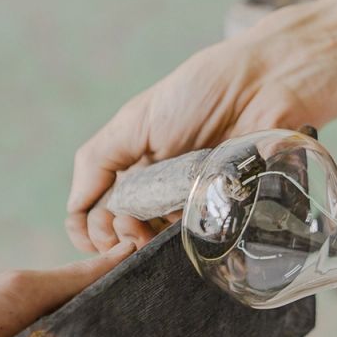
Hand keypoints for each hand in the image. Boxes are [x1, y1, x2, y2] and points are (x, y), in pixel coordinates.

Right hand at [66, 36, 314, 253]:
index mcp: (134, 167)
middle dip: (114, 241)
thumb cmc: (198, 93)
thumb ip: (99, 160)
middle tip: (125, 231)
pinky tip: (171, 242)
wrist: (262, 87)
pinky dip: (178, 249)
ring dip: (141, 248)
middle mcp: (159, 191)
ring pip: (156, 244)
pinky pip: (198, 242)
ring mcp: (192, 204)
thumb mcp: (135, 120)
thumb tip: (75, 209)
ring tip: (142, 236)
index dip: (90, 229)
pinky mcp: (224, 213)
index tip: (97, 231)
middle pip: (124, 234)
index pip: (97, 212)